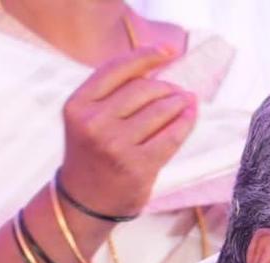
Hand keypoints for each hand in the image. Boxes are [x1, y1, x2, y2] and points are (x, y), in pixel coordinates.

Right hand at [58, 46, 197, 218]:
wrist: (85, 202)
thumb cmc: (92, 155)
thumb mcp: (88, 118)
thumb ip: (111, 94)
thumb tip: (156, 70)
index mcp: (78, 105)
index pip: (117, 68)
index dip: (146, 55)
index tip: (169, 52)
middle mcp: (94, 123)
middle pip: (142, 89)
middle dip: (166, 86)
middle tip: (178, 90)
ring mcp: (116, 146)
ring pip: (158, 111)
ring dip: (178, 102)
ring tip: (187, 100)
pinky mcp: (138, 167)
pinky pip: (170, 137)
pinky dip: (185, 123)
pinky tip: (191, 115)